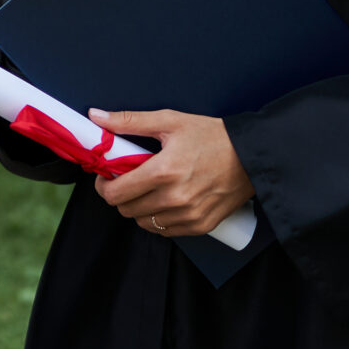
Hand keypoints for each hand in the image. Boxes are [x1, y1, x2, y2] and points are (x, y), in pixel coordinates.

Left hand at [91, 108, 254, 236]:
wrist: (252, 155)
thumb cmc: (212, 136)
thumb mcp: (170, 121)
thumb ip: (129, 121)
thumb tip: (96, 117)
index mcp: (163, 171)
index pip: (115, 193)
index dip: (103, 186)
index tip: (106, 177)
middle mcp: (174, 198)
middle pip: (126, 210)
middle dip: (120, 195)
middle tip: (128, 180)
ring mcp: (189, 215)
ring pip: (144, 223)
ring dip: (139, 208)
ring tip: (148, 190)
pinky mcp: (201, 225)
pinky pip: (165, 231)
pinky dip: (159, 219)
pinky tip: (164, 201)